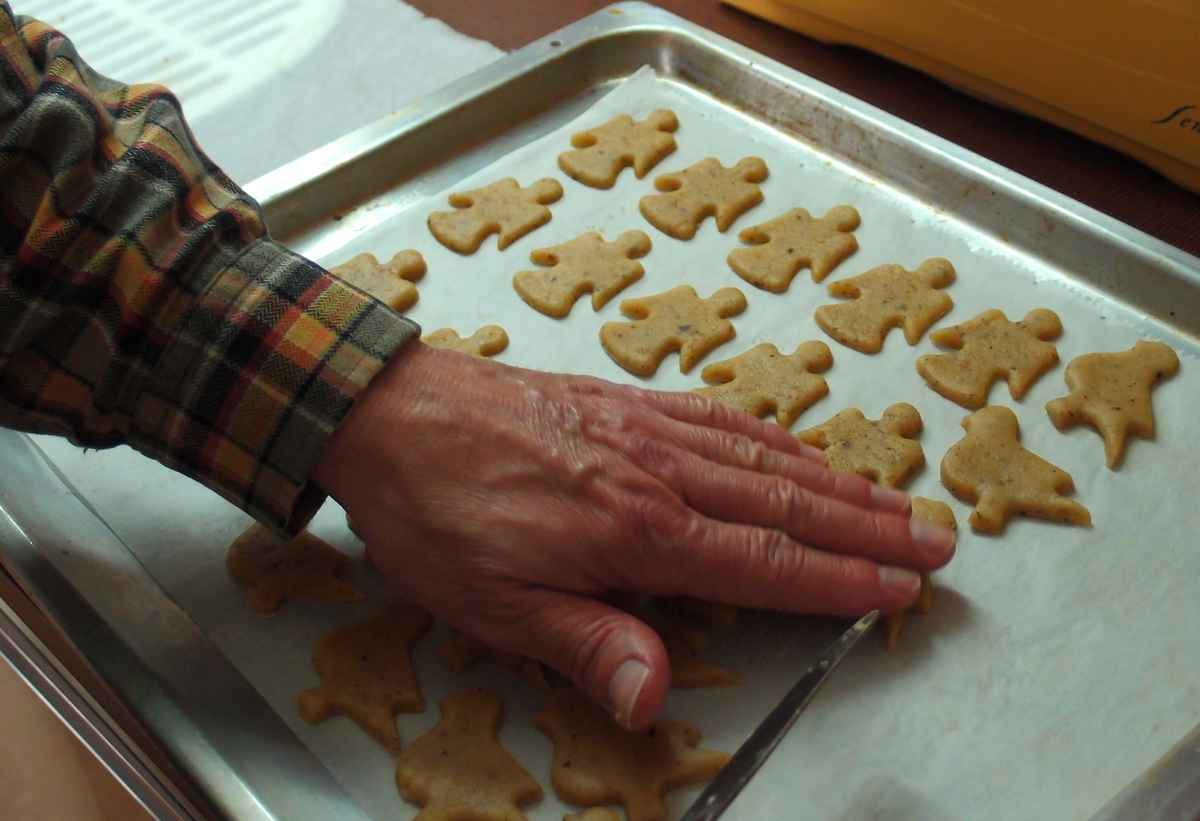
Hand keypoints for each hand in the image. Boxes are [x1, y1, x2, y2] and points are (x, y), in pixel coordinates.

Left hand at [313, 343, 954, 729]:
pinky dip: (771, 435)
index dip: (838, 581)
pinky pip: (717, 416)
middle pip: (784, 505)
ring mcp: (645, 428)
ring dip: (836, 481)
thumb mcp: (494, 602)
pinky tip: (792, 444)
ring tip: (893, 497)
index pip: (762, 564)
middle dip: (866, 527)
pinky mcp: (622, 401)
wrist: (390, 411)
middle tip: (936, 541)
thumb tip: (654, 698)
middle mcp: (657, 472)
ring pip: (763, 457)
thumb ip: (588, 643)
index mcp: (636, 530)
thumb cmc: (435, 512)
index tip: (899, 589)